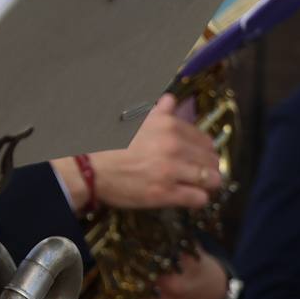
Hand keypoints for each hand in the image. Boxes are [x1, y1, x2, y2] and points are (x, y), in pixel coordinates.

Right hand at [56, 94, 220, 212]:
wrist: (87, 168)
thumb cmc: (106, 145)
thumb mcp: (131, 121)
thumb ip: (156, 112)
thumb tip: (170, 100)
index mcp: (167, 125)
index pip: (205, 139)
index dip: (203, 150)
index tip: (197, 157)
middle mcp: (173, 146)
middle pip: (212, 159)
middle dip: (208, 167)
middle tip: (198, 173)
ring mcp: (171, 170)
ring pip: (211, 179)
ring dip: (206, 183)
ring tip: (196, 185)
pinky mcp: (166, 193)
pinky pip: (198, 198)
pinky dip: (197, 198)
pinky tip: (188, 196)